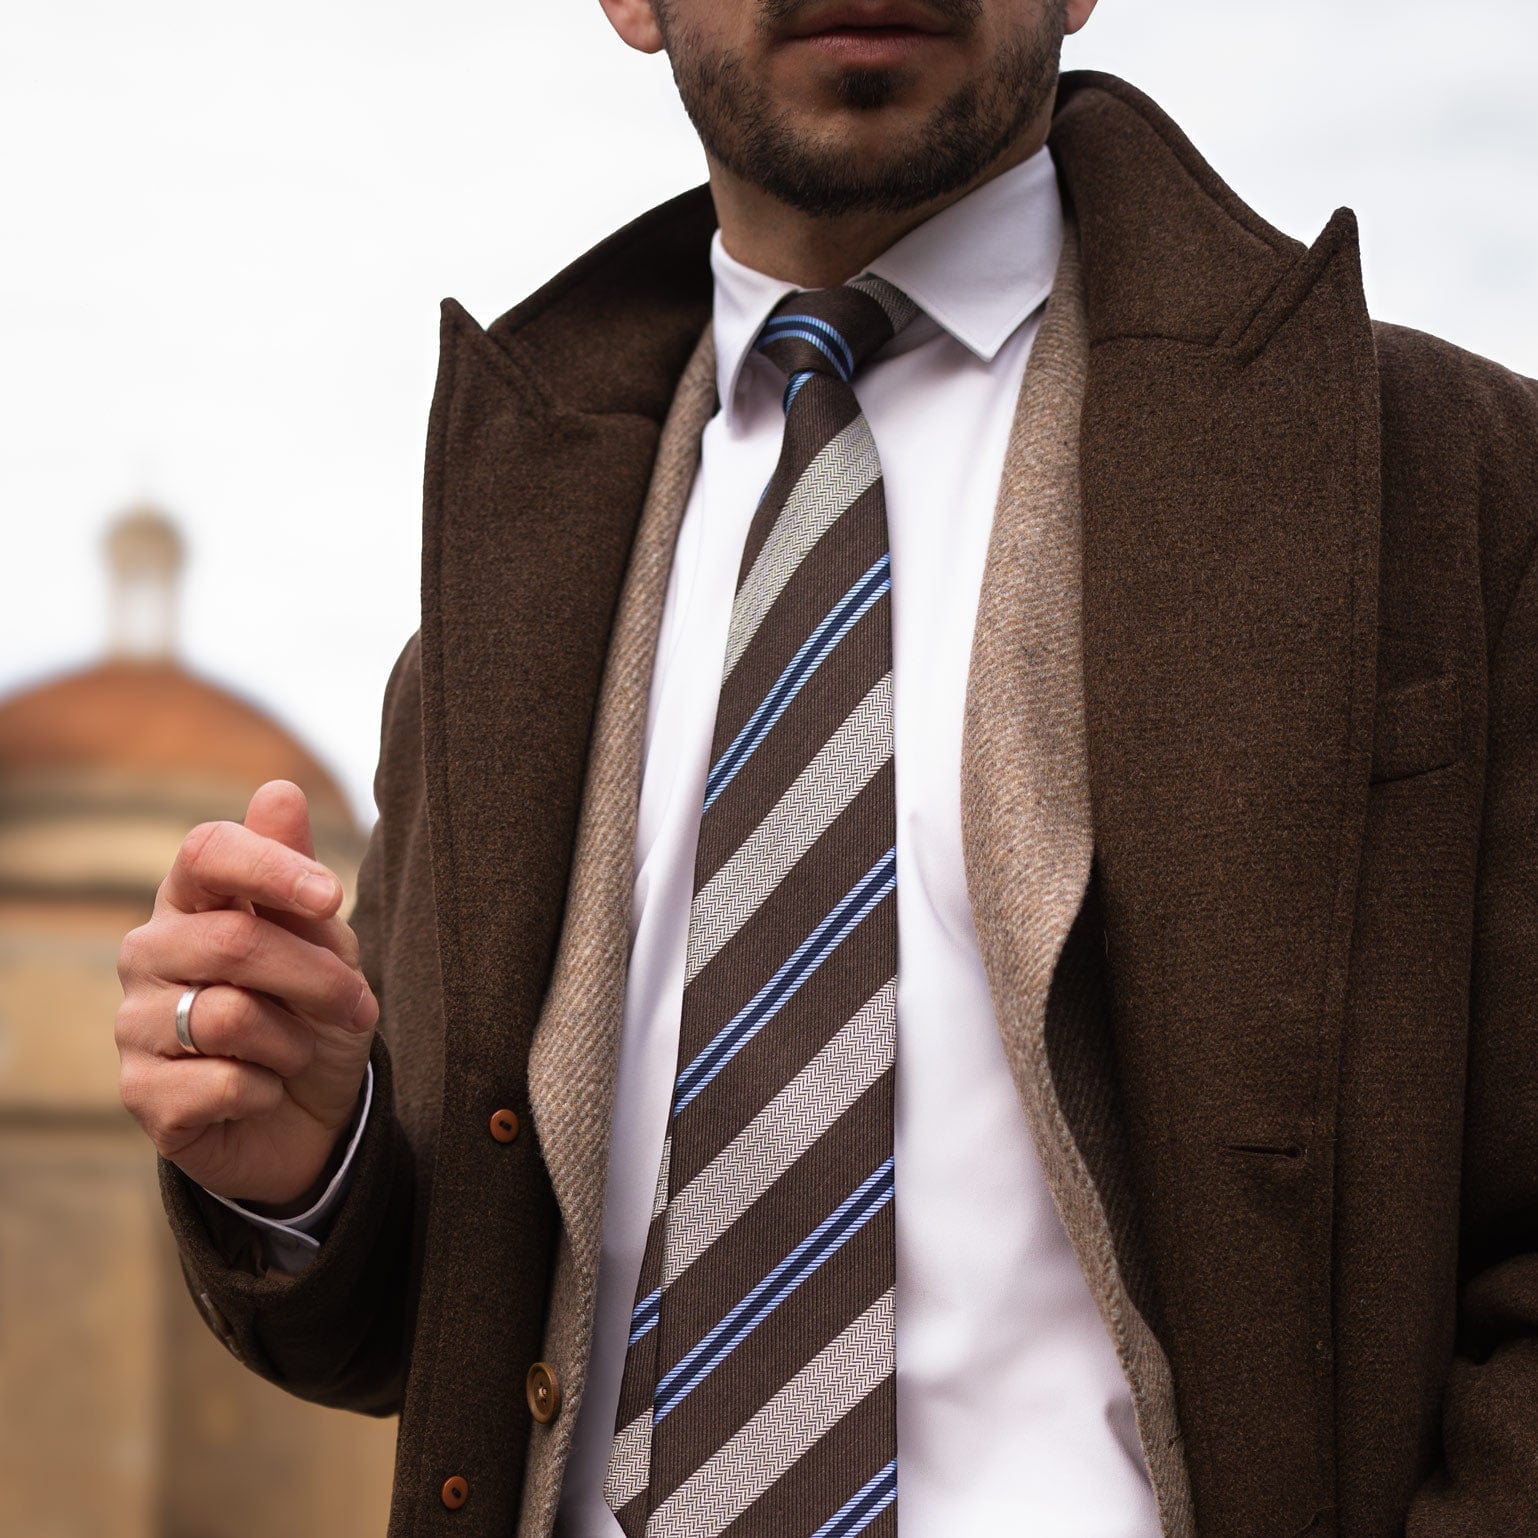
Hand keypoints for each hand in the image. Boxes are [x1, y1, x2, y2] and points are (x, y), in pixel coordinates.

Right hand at [114, 778, 378, 1209]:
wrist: (312, 1113)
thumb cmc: (313, 1012)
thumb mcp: (325, 940)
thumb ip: (296, 869)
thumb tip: (279, 790)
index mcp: (193, 902)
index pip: (208, 852)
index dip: (272, 867)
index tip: (332, 897)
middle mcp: (148, 953)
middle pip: (235, 941)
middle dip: (317, 977)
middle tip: (356, 1005)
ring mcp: (134, 1024)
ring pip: (230, 1015)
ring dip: (295, 1039)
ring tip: (296, 1051)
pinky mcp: (141, 1095)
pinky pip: (224, 1082)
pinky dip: (268, 1087)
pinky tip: (262, 1090)